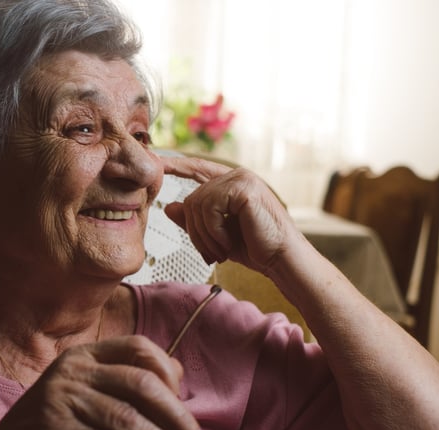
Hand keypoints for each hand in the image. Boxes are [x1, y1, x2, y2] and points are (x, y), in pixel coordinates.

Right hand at [0, 335, 206, 429]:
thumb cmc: (57, 428)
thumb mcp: (88, 397)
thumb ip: (126, 392)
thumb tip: (182, 400)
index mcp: (84, 354)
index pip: (138, 348)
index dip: (169, 373)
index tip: (185, 402)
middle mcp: (72, 370)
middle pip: (141, 384)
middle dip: (177, 418)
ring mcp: (60, 399)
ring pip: (129, 421)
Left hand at [160, 156, 302, 273]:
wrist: (281, 259)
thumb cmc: (254, 247)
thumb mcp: (216, 235)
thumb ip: (193, 220)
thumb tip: (168, 206)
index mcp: (230, 184)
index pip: (196, 169)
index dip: (176, 165)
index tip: (157, 162)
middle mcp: (236, 177)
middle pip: (192, 199)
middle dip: (195, 232)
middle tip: (210, 254)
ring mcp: (241, 179)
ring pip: (197, 204)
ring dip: (204, 236)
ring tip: (220, 252)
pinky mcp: (245, 188)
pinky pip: (210, 208)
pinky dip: (213, 231)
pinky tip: (226, 243)